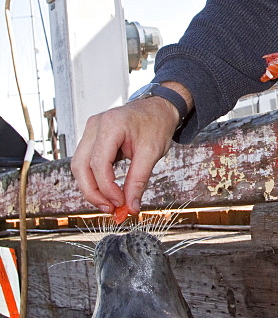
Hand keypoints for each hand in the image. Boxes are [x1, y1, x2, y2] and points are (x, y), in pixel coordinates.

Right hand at [71, 83, 192, 212]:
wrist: (158, 108)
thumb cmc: (157, 124)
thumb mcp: (152, 153)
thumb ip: (139, 181)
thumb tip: (131, 206)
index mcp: (111, 125)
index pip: (98, 163)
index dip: (106, 188)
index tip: (120, 203)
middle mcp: (95, 125)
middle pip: (81, 166)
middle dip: (92, 192)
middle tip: (110, 209)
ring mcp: (91, 130)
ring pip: (79, 165)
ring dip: (91, 188)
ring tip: (108, 204)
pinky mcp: (92, 137)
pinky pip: (85, 162)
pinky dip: (93, 179)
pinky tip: (106, 191)